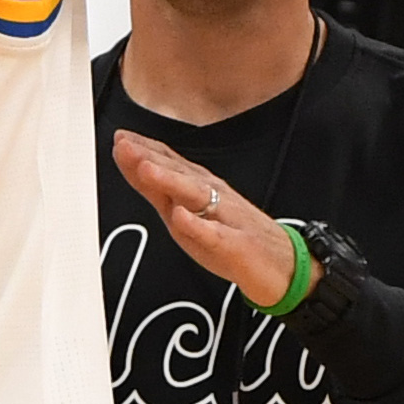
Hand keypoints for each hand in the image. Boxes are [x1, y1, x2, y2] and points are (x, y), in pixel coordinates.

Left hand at [111, 131, 312, 307]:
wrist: (283, 265)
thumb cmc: (233, 239)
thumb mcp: (187, 216)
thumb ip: (161, 194)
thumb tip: (133, 168)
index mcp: (202, 189)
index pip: (171, 164)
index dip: (144, 151)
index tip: (119, 138)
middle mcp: (214, 197)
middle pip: (179, 174)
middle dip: (151, 158)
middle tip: (124, 144)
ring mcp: (227, 219)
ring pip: (197, 196)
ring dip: (170, 181)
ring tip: (146, 169)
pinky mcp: (237, 245)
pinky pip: (216, 235)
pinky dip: (198, 226)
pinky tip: (181, 217)